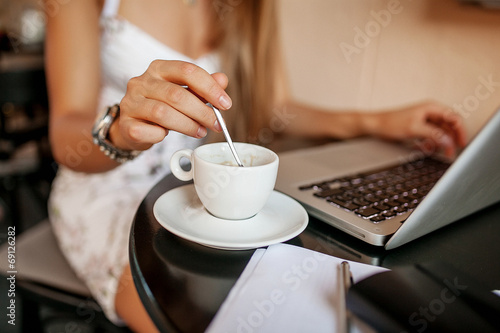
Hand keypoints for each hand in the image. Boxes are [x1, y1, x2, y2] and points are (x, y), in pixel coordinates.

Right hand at [109, 60, 231, 150]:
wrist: (132, 127)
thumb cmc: (162, 108)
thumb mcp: (184, 94)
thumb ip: (202, 88)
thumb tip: (222, 80)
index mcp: (158, 69)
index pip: (187, 70)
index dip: (210, 87)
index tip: (226, 104)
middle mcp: (141, 82)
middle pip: (177, 95)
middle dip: (202, 111)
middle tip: (217, 124)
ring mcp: (131, 103)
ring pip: (162, 113)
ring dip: (187, 125)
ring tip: (200, 132)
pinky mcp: (126, 124)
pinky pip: (147, 131)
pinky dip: (160, 136)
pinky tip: (166, 136)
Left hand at [370, 101, 466, 157]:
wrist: (375, 126)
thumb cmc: (390, 123)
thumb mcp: (414, 129)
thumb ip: (433, 134)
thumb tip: (448, 141)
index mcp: (431, 107)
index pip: (454, 117)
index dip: (460, 131)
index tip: (462, 143)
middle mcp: (430, 112)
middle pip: (449, 126)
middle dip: (451, 139)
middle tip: (451, 152)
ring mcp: (424, 120)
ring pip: (440, 133)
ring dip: (441, 143)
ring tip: (440, 154)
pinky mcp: (419, 128)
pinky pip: (431, 137)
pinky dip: (431, 144)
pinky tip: (426, 149)